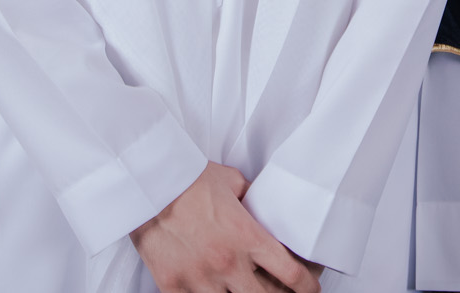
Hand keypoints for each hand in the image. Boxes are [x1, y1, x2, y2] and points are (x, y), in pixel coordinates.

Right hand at [131, 162, 321, 292]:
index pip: (291, 274)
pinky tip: (213, 292)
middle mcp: (228, 262)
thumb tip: (261, 204)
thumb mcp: (232, 182)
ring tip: (242, 290)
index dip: (308, 287)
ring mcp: (200, 279)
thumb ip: (249, 198)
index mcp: (247, 236)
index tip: (311, 289)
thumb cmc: (187, 179)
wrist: (147, 185)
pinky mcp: (173, 286)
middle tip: (281, 291)